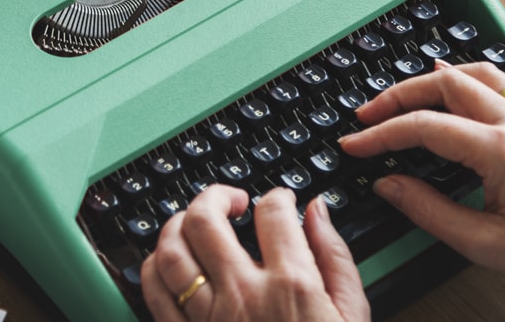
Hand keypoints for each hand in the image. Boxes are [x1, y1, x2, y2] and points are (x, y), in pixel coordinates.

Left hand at [140, 185, 369, 321]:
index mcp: (292, 285)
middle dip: (215, 195)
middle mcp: (243, 295)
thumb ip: (335, 257)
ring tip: (196, 222)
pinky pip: (154, 291)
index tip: (278, 201)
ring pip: (171, 249)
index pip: (272, 212)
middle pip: (205, 219)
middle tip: (231, 200)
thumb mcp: (351, 315)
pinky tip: (172, 260)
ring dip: (179, 223)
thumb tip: (317, 212)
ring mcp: (209, 319)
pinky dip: (155, 265)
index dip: (276, 196)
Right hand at [339, 60, 504, 284]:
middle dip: (397, 96)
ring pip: (469, 73)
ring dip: (428, 79)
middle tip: (367, 115)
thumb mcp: (483, 242)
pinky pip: (495, 80)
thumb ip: (429, 211)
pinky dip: (462, 76)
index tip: (355, 144)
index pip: (424, 127)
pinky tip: (448, 82)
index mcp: (499, 151)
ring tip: (400, 96)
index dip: (382, 134)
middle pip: (442, 84)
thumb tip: (388, 184)